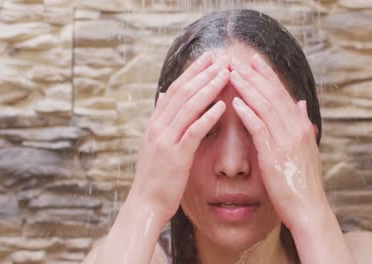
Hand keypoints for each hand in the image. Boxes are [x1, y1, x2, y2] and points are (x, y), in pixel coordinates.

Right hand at [127, 52, 230, 222]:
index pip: (176, 89)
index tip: (208, 58)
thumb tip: (164, 96)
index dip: (192, 72)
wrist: (146, 202)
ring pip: (189, 107)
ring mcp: (166, 140)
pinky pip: (194, 132)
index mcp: (155, 122)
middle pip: (183, 92)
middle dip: (204, 73)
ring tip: (226, 74)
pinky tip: (222, 105)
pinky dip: (208, 117)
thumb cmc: (155, 174)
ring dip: (209, 88)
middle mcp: (158, 127)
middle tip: (222, 59)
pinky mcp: (176, 156)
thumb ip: (161, 118)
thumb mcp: (154, 142)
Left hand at [229, 54, 326, 229]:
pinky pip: (259, 130)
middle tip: (238, 60)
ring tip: (232, 74)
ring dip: (247, 88)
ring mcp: (286, 141)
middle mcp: (296, 129)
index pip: (282, 94)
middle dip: (254, 76)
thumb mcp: (307, 149)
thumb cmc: (304, 181)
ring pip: (265, 107)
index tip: (254, 61)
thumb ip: (303, 124)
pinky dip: (248, 114)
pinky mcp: (274, 155)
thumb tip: (301, 104)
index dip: (268, 76)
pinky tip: (235, 103)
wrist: (309, 208)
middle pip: (273, 95)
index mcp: (301, 126)